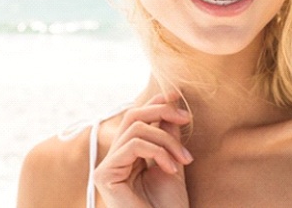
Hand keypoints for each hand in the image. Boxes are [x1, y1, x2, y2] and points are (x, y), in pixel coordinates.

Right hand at [93, 92, 192, 207]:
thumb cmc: (169, 207)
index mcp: (129, 155)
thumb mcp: (173, 162)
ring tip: (184, 159)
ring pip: (136, 128)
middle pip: (132, 115)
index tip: (177, 96)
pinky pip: (132, 145)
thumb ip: (168, 134)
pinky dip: (157, 151)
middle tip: (187, 117)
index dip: (155, 102)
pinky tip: (171, 167)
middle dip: (161, 110)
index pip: (137, 118)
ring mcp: (107, 167)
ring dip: (166, 139)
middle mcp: (114, 158)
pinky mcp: (104, 175)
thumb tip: (170, 102)